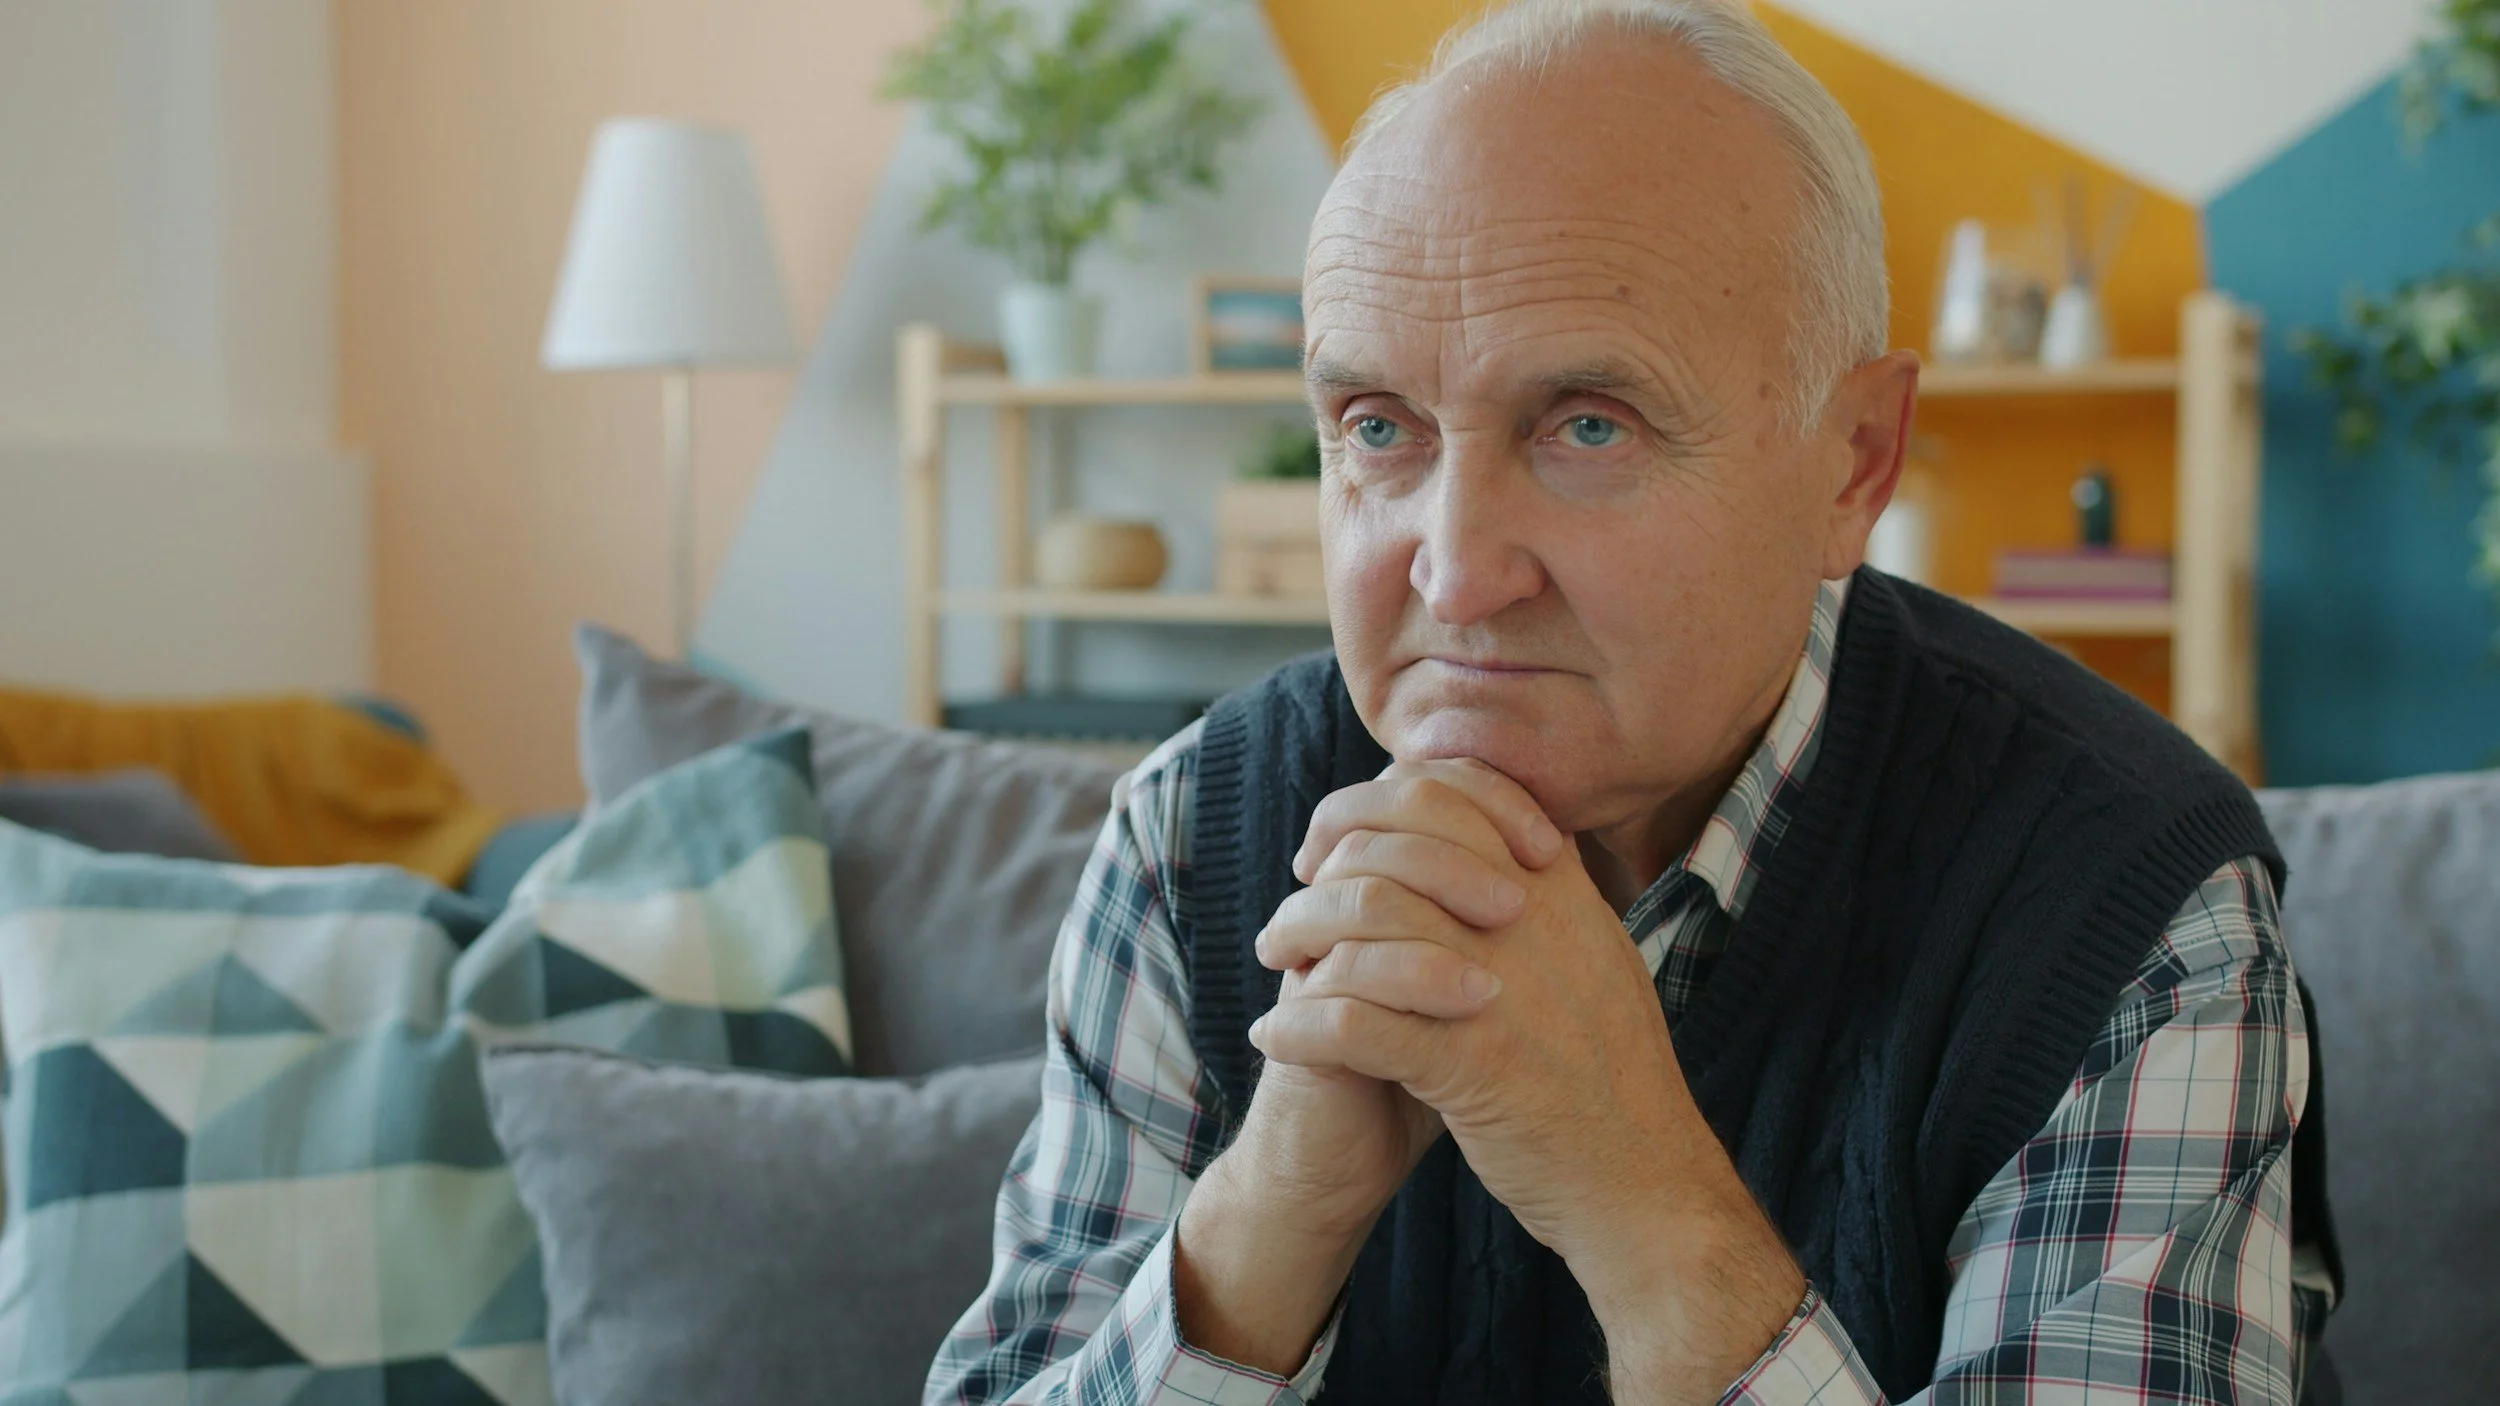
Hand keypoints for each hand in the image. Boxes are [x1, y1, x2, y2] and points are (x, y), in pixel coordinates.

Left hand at [1251, 759, 1802, 1400]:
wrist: (1646, 1180)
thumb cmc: (1611, 1076)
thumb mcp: (1598, 958)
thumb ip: (1549, 898)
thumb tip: (1493, 845)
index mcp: (1558, 890)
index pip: (1454, 793)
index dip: (1378, 803)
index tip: (1339, 843)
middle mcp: (1529, 922)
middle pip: (1396, 843)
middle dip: (1327, 861)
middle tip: (1294, 899)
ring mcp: (1497, 988)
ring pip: (1363, 921)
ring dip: (1299, 937)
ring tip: (1275, 964)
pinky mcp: (1469, 1061)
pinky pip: (1352, 1023)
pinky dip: (1300, 1026)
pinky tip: (1275, 1037)